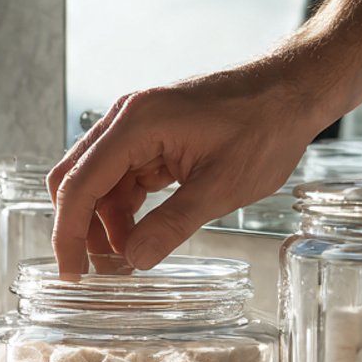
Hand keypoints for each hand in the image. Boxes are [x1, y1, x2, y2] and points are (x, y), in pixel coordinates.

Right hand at [48, 61, 327, 275]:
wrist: (293, 90)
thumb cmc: (265, 126)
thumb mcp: (222, 187)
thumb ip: (173, 224)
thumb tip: (133, 260)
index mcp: (136, 123)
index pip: (80, 183)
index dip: (68, 232)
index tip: (70, 272)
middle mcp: (127, 119)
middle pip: (77, 179)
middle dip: (80, 227)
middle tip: (94, 271)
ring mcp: (138, 126)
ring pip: (99, 181)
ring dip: (105, 221)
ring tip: (125, 259)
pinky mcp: (153, 135)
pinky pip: (124, 176)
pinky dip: (125, 208)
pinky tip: (140, 234)